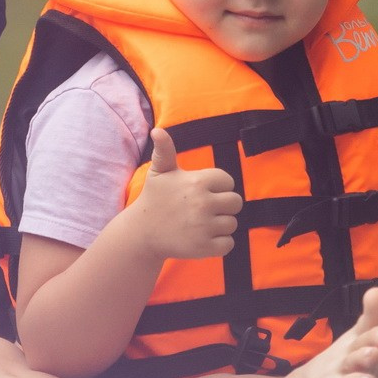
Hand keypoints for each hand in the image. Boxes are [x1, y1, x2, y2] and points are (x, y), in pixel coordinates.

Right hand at [129, 127, 242, 261]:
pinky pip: (229, 244)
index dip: (219, 187)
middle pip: (236, 203)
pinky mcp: (205, 247)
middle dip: (223, 206)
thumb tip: (158, 130)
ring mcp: (205, 226)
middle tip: (205, 209)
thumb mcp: (159, 171)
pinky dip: (220, 243)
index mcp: (198, 181)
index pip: (228, 181)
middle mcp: (204, 203)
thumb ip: (165, 149)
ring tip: (202, 223)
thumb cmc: (154, 198)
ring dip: (221, 225)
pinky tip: (204, 237)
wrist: (142, 232)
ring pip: (232, 224)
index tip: (203, 192)